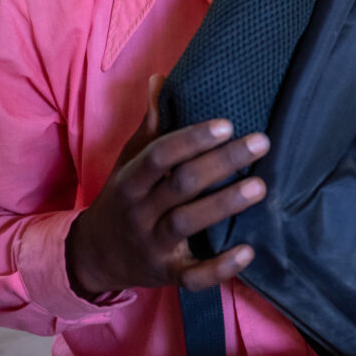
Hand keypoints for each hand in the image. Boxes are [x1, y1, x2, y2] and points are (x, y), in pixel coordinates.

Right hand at [66, 75, 268, 297]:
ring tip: (260, 186)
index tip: (226, 123)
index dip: (191, 139)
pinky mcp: (167, 275)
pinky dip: (220, 268)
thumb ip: (150, 126)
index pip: (158, 155)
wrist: (95, 256)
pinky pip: (193, 276)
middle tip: (260, 142)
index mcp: (130, 181)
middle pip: (180, 185)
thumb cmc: (124, 198)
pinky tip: (249, 251)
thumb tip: (160, 79)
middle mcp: (139, 213)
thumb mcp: (129, 162)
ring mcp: (152, 246)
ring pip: (186, 224)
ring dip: (224, 205)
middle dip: (220, 163)